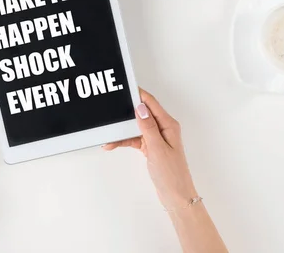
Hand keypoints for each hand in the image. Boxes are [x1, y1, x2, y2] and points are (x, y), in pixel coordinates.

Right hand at [104, 88, 197, 208]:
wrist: (176, 196)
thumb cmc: (172, 174)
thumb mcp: (157, 149)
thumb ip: (148, 127)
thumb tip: (140, 107)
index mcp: (168, 125)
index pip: (151, 103)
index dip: (138, 94)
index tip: (124, 87)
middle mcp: (163, 128)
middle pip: (141, 113)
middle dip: (125, 111)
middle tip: (111, 109)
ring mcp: (156, 138)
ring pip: (135, 127)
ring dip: (122, 130)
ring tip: (108, 135)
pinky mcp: (151, 147)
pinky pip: (135, 139)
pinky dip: (124, 141)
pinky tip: (113, 144)